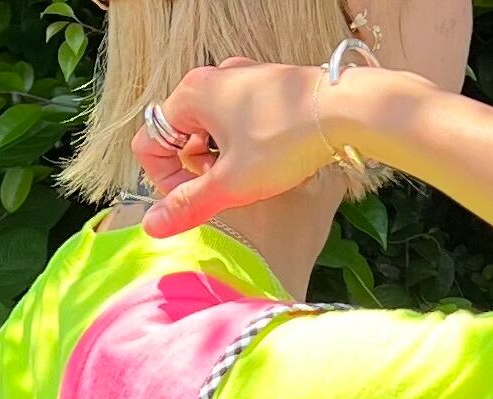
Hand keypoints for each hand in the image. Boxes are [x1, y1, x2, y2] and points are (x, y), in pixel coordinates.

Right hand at [131, 56, 336, 236]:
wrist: (343, 109)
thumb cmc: (285, 141)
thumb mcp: (232, 184)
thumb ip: (188, 204)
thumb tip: (152, 226)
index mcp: (192, 95)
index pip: (150, 142)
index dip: (164, 180)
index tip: (192, 198)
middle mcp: (211, 78)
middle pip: (178, 136)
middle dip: (194, 170)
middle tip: (225, 188)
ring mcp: (240, 78)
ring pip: (208, 129)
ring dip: (218, 160)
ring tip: (247, 175)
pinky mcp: (264, 86)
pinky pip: (235, 120)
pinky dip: (239, 145)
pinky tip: (265, 159)